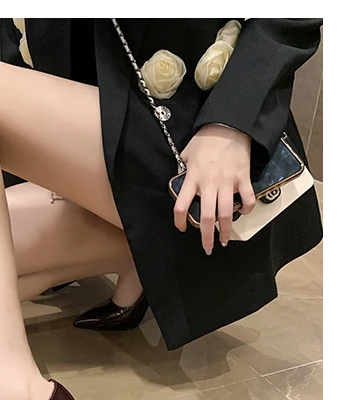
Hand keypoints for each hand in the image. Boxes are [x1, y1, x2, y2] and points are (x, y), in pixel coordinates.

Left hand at [174, 124, 255, 252]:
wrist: (230, 123)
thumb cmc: (207, 138)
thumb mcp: (187, 152)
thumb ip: (183, 168)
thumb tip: (181, 178)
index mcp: (193, 178)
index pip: (181, 206)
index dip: (180, 221)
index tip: (182, 228)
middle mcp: (209, 183)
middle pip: (207, 217)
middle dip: (207, 236)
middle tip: (208, 247)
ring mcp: (227, 181)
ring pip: (227, 213)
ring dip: (227, 230)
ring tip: (226, 239)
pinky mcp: (243, 177)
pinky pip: (247, 198)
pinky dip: (248, 208)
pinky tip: (245, 212)